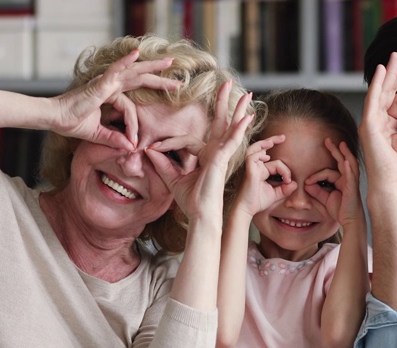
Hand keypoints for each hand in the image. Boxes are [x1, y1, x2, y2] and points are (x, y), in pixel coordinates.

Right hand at [53, 49, 182, 150]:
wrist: (54, 118)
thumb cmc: (71, 123)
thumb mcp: (99, 134)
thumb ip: (115, 140)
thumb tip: (130, 148)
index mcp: (110, 95)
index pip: (131, 106)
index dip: (134, 125)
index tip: (135, 143)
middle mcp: (110, 86)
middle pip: (139, 79)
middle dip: (159, 79)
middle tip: (179, 81)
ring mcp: (105, 83)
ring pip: (133, 72)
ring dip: (152, 67)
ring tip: (168, 62)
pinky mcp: (100, 84)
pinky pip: (115, 71)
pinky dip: (125, 62)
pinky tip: (136, 54)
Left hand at [145, 81, 253, 220]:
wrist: (200, 214)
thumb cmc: (190, 201)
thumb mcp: (172, 179)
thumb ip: (162, 164)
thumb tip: (149, 150)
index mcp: (205, 156)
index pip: (187, 140)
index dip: (168, 143)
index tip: (151, 149)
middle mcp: (216, 152)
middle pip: (221, 123)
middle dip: (224, 103)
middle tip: (228, 83)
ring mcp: (222, 154)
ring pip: (231, 127)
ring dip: (238, 109)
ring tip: (248, 94)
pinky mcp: (223, 158)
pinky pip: (232, 140)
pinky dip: (240, 128)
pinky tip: (248, 117)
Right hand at [234, 135, 296, 216]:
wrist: (246, 209)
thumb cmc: (257, 202)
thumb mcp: (275, 194)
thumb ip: (285, 189)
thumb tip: (295, 183)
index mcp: (261, 170)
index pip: (276, 163)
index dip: (285, 171)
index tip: (288, 181)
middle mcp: (255, 166)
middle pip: (262, 148)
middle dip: (272, 140)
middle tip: (283, 137)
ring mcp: (251, 167)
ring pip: (256, 149)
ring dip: (265, 143)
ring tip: (275, 140)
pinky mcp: (248, 170)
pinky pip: (252, 157)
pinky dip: (259, 154)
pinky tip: (267, 157)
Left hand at [305, 139, 362, 227]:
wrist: (350, 220)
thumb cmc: (340, 210)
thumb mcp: (325, 198)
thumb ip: (316, 190)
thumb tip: (306, 184)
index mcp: (341, 180)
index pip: (327, 172)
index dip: (316, 176)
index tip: (307, 183)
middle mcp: (347, 178)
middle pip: (341, 161)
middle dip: (334, 150)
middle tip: (327, 140)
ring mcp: (351, 182)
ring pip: (349, 164)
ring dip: (344, 153)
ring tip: (340, 144)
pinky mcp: (353, 187)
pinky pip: (351, 175)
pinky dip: (348, 168)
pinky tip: (346, 162)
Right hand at [359, 50, 396, 189]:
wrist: (395, 184)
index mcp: (392, 124)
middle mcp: (380, 121)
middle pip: (390, 90)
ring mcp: (372, 122)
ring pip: (381, 91)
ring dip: (389, 72)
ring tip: (396, 55)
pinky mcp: (368, 125)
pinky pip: (373, 100)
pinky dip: (378, 84)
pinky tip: (383, 70)